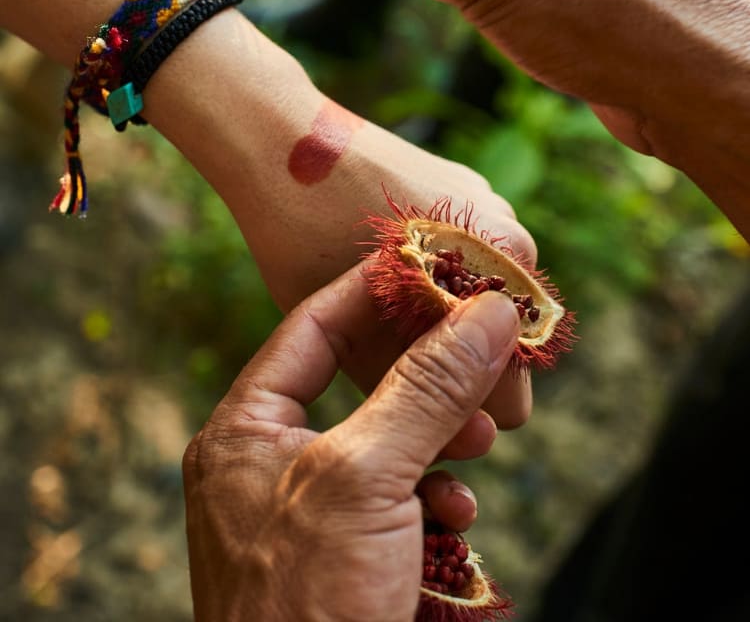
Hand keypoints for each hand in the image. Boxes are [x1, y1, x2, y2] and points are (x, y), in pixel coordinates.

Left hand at [183, 268, 519, 621]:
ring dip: (440, 437)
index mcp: (244, 429)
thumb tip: (489, 308)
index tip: (435, 265)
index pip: (312, 326)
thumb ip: (426, 386)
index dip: (374, 289)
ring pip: (388, 442)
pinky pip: (399, 502)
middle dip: (426, 373)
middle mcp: (269, 463)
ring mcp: (308, 513)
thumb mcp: (367, 477)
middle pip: (359, 382)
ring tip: (479, 441)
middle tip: (481, 354)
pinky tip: (458, 517)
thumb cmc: (307, 604)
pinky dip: (436, 500)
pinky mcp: (348, 558)